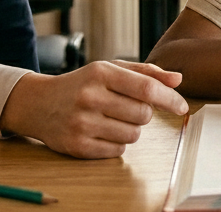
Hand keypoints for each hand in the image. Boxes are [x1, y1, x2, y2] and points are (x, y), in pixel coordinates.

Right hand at [0, 60, 188, 158]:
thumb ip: (145, 73)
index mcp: (100, 73)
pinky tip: (101, 131)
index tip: (182, 106)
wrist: (39, 103)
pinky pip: (117, 150)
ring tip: (111, 118)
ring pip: (133, 135)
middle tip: (125, 106)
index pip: (146, 89)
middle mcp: (90, 97)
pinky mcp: (77, 146)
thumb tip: (177, 79)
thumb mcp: (109, 69)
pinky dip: (116, 142)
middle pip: (143, 114)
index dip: (169, 98)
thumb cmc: (81, 84)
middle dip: (142, 112)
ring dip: (130, 128)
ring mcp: (82, 123)